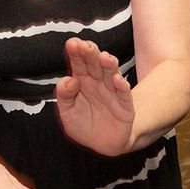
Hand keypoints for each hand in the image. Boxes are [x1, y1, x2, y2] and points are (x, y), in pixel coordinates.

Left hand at [55, 38, 136, 156]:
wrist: (103, 145)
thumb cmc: (83, 125)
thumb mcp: (67, 112)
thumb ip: (64, 96)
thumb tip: (68, 80)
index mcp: (82, 81)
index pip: (79, 63)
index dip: (76, 53)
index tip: (72, 43)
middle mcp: (98, 83)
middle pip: (95, 65)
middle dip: (91, 54)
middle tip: (86, 46)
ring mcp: (113, 93)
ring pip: (111, 75)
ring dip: (109, 66)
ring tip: (105, 57)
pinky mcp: (125, 107)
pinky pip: (124, 95)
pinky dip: (122, 87)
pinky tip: (118, 80)